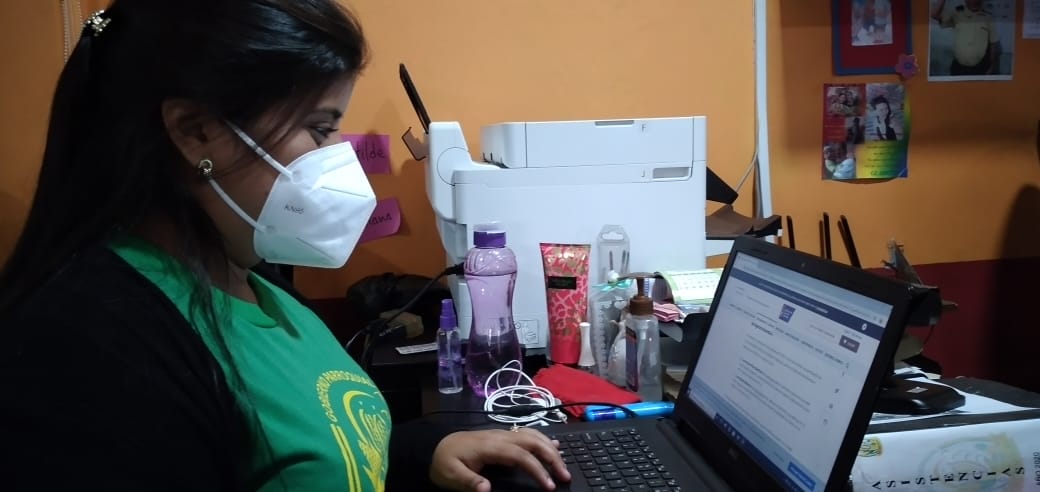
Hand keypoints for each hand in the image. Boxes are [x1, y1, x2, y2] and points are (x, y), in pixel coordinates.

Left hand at [429, 427, 571, 491]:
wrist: (437, 447)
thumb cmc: (445, 463)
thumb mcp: (451, 475)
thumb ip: (468, 482)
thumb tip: (486, 490)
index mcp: (489, 446)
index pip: (520, 455)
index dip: (537, 469)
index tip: (549, 486)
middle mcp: (500, 436)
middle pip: (532, 441)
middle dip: (551, 457)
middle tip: (565, 476)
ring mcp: (502, 435)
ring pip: (533, 435)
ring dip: (550, 448)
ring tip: (563, 465)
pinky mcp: (503, 437)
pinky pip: (528, 434)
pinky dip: (544, 439)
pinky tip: (554, 446)